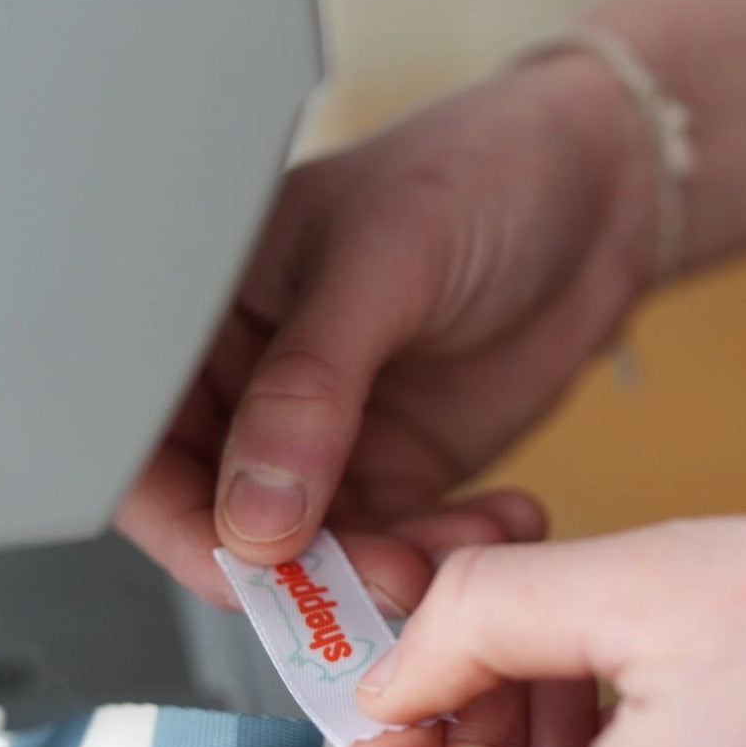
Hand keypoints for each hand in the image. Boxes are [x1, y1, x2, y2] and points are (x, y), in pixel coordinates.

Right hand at [115, 52, 652, 608]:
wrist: (598, 196)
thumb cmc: (475, 175)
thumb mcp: (380, 260)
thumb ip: (309, 385)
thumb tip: (256, 510)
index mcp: (208, 314)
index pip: (148, 439)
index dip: (178, 516)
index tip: (246, 560)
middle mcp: (251, 386)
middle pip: (222, 516)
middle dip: (292, 566)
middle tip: (365, 571)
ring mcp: (322, 438)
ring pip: (311, 550)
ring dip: (374, 571)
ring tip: (438, 552)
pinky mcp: (392, 472)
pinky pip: (389, 547)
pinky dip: (433, 557)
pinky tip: (486, 521)